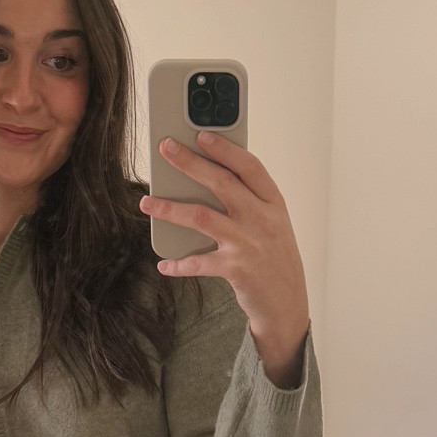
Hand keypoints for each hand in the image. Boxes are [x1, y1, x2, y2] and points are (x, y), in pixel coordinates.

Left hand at [139, 133, 310, 387]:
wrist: (288, 302)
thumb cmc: (276, 258)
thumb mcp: (272, 222)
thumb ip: (249, 200)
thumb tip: (208, 176)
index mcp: (273, 203)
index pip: (249, 166)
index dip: (224, 148)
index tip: (201, 134)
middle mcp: (261, 219)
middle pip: (221, 183)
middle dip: (190, 163)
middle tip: (166, 149)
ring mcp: (248, 243)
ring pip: (202, 217)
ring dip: (170, 209)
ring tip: (148, 203)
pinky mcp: (236, 269)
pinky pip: (199, 263)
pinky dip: (179, 264)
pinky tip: (164, 263)